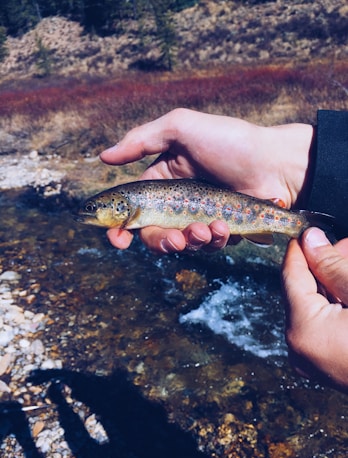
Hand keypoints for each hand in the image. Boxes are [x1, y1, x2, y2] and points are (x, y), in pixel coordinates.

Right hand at [100, 108, 312, 251]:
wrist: (275, 163)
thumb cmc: (229, 142)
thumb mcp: (181, 128)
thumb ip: (141, 140)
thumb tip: (103, 157)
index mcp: (162, 179)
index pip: (132, 208)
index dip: (119, 227)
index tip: (117, 240)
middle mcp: (177, 201)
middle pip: (152, 234)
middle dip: (160, 242)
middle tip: (174, 239)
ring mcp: (199, 217)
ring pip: (180, 243)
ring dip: (191, 241)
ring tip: (207, 228)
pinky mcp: (220, 230)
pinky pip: (207, 246)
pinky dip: (213, 241)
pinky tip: (224, 227)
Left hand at [282, 227, 347, 388]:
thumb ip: (334, 265)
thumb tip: (311, 240)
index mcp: (304, 330)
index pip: (290, 276)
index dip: (300, 249)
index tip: (309, 230)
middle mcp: (300, 348)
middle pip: (302, 291)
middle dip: (323, 264)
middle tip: (341, 244)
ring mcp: (312, 361)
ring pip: (313, 306)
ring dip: (332, 283)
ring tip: (347, 261)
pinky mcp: (325, 365)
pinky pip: (322, 324)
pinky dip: (335, 304)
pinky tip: (347, 288)